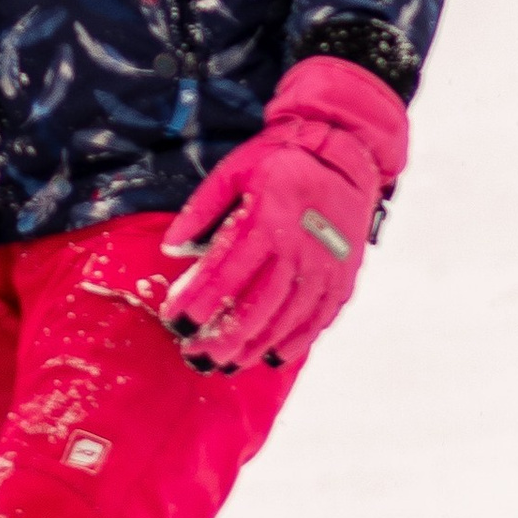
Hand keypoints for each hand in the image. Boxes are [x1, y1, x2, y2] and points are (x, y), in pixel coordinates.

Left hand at [161, 54, 409, 375]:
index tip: (174, 322)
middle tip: (194, 356)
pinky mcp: (342, 278)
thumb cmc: (283, 160)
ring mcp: (324, 268)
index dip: (196, 304)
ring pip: (284, 321)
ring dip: (252, 347)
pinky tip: (271, 356)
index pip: (224, 275)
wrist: (347, 153)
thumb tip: (170, 248)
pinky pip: (317, 320)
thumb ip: (201, 210)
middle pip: (254, 308)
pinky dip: (294, 342)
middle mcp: (297, 250)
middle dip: (220, 338)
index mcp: (266, 221)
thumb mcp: (235, 171)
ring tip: (225, 363)